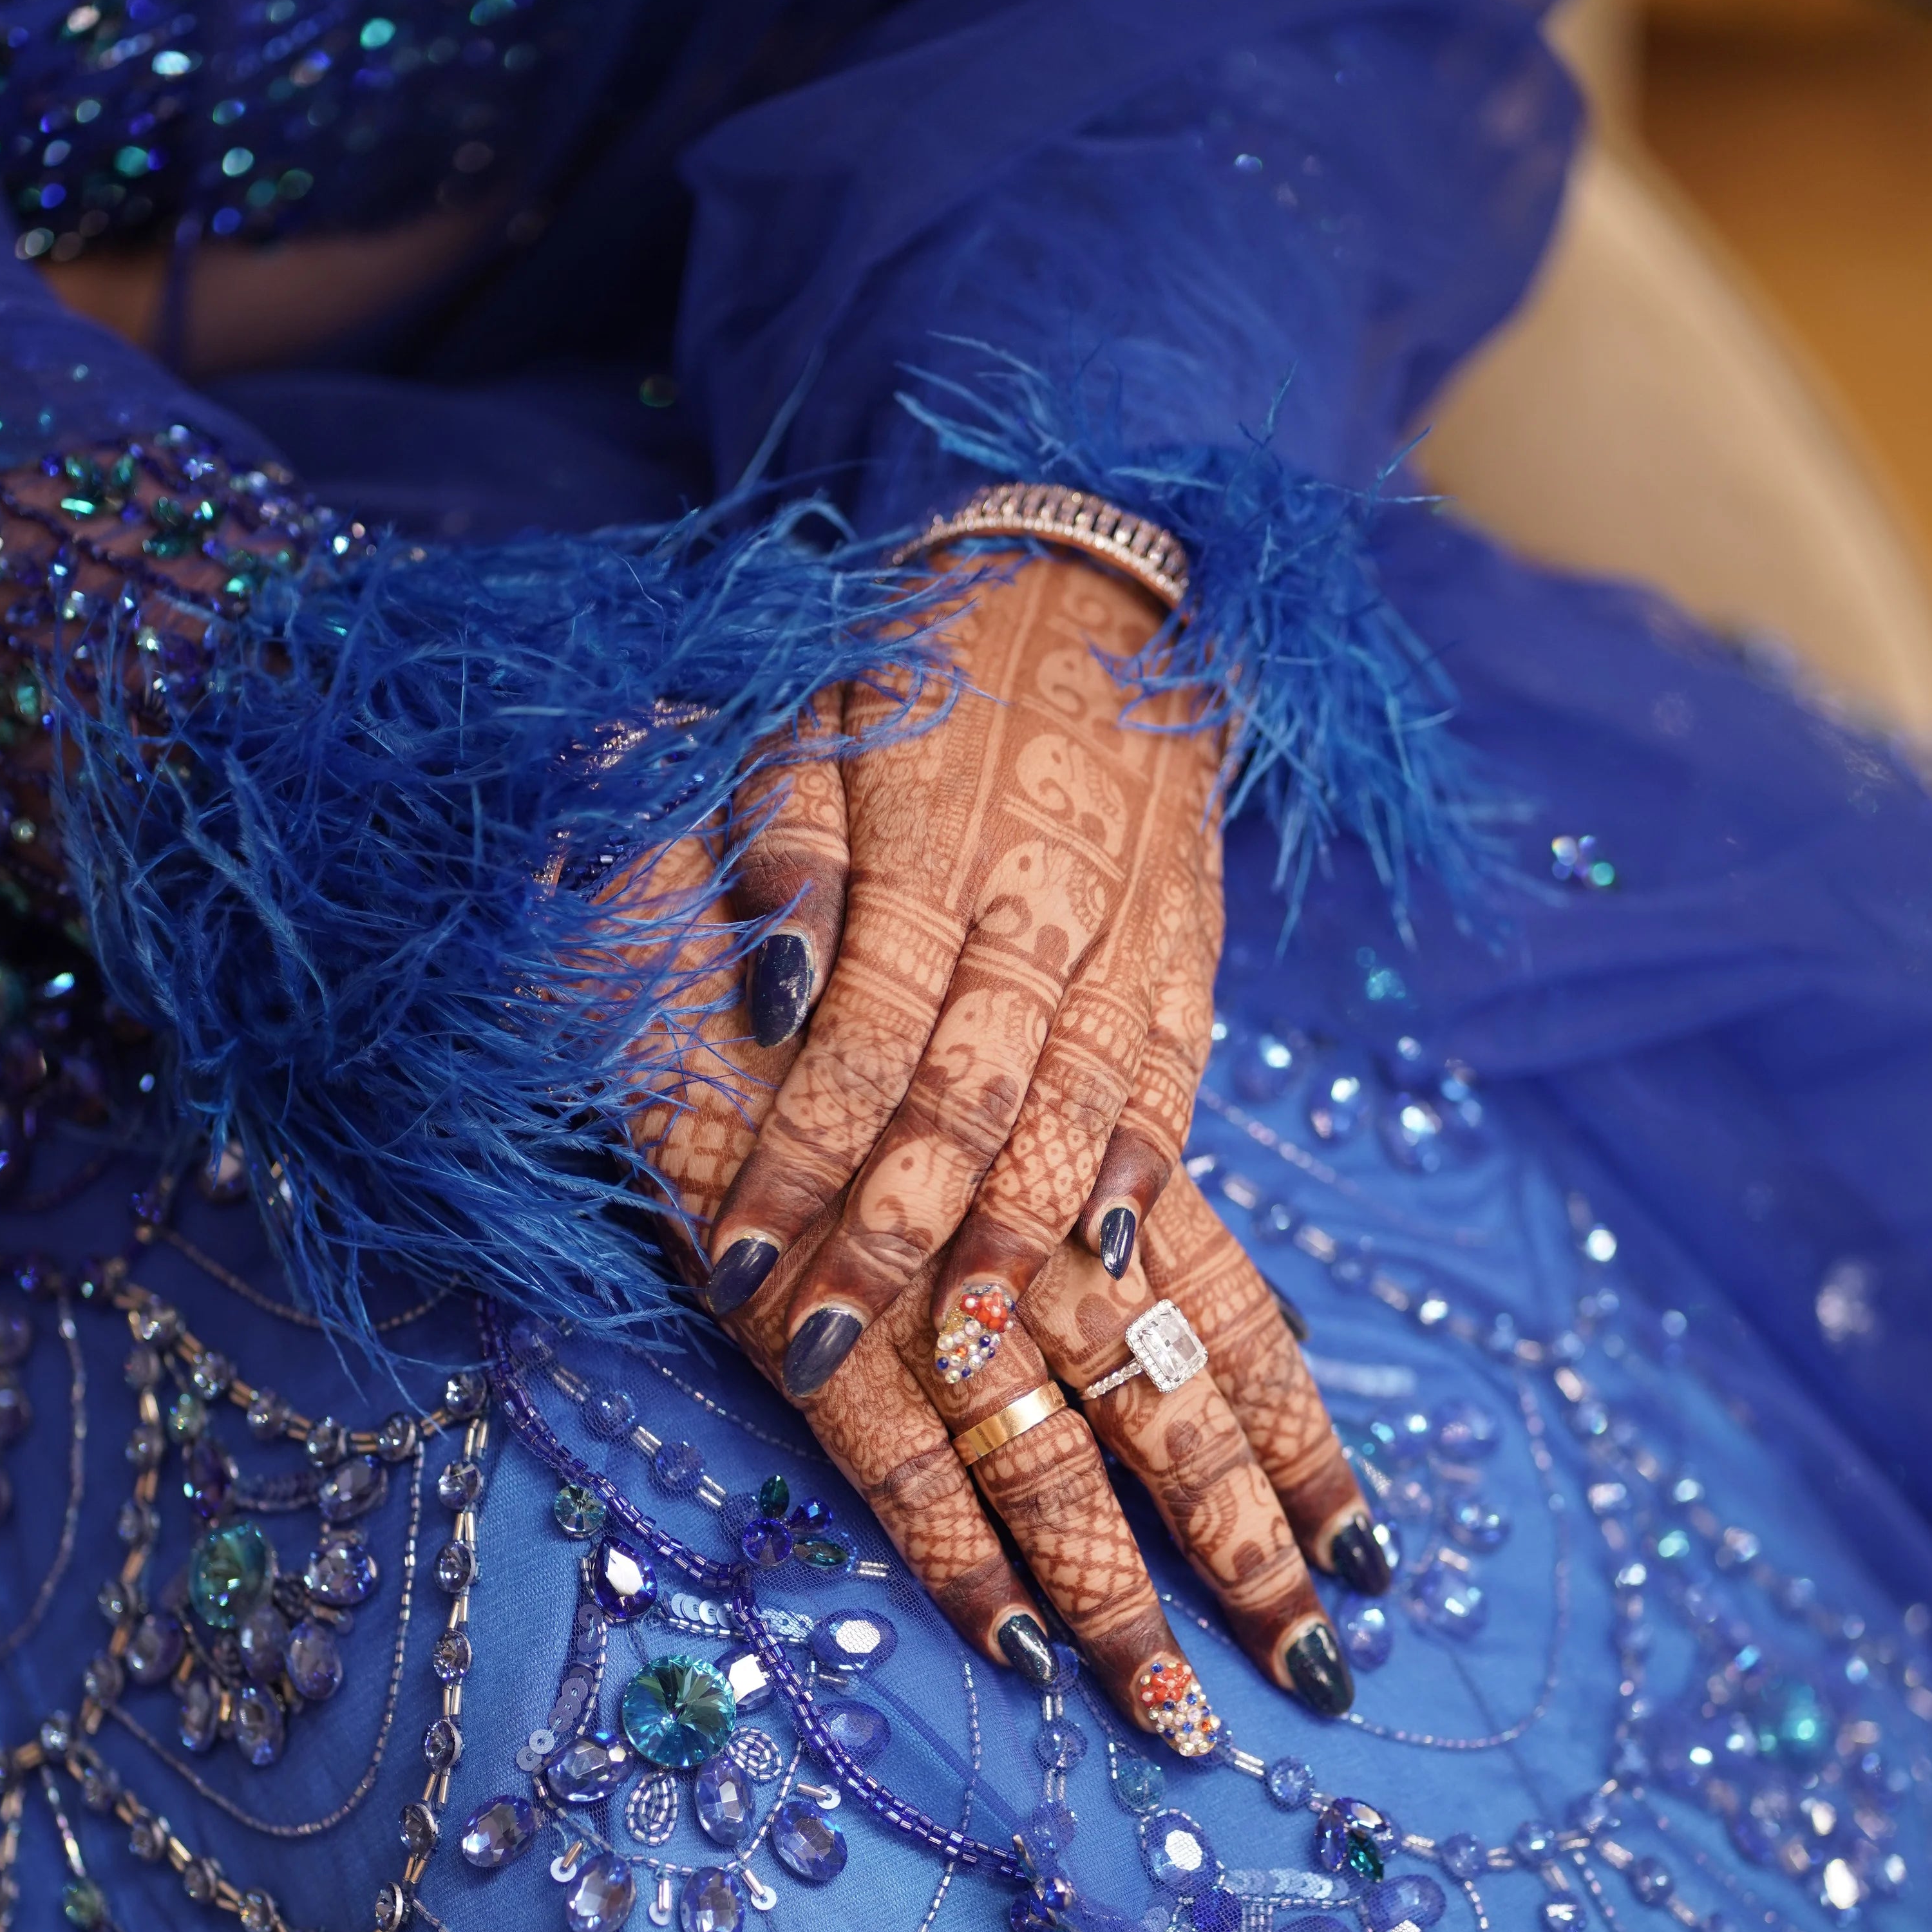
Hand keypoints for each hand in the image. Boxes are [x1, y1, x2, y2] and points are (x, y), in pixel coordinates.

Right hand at [627, 841, 1385, 1735]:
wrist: (649, 864)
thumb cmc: (800, 898)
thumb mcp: (953, 988)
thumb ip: (1040, 1120)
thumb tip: (1120, 1231)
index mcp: (1074, 1141)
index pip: (1226, 1308)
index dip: (1295, 1431)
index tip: (1365, 1542)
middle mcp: (1021, 1215)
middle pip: (1165, 1403)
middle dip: (1243, 1545)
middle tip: (1315, 1671)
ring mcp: (911, 1267)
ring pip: (1056, 1451)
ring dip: (1124, 1590)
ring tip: (1186, 1720)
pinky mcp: (798, 1298)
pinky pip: (897, 1454)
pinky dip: (960, 1554)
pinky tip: (1019, 1655)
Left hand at [698, 551, 1225, 1413]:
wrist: (1102, 573)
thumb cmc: (920, 660)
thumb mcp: (812, 716)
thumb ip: (783, 849)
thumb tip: (776, 996)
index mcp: (933, 854)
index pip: (860, 1050)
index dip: (798, 1166)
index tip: (738, 1269)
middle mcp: (1040, 906)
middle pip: (967, 1108)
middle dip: (893, 1242)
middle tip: (824, 1345)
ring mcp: (1131, 935)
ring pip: (1077, 1116)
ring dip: (1019, 1243)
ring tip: (968, 1358)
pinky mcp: (1193, 949)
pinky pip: (1176, 1080)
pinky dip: (1146, 1171)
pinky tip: (1115, 1259)